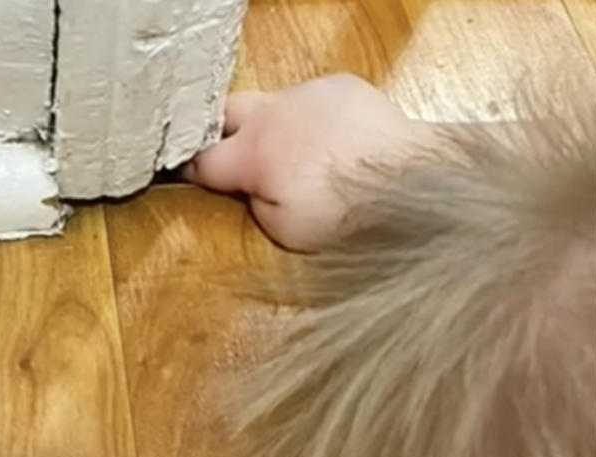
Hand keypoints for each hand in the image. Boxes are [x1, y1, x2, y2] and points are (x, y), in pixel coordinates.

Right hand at [184, 74, 431, 251]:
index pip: (200, 158)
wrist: (410, 181)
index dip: (188, 169)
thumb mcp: (284, 231)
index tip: (185, 174)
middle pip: (224, 112)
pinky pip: (312, 98)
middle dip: (219, 131)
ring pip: (271, 102)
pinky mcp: (340, 86)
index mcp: (252, 153)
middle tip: (227, 154)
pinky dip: (313, 117)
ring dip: (273, 125)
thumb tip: (247, 189)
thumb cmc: (347, 214)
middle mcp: (272, 113)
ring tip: (296, 154)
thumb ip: (253, 203)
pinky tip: (332, 141)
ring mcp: (307, 94)